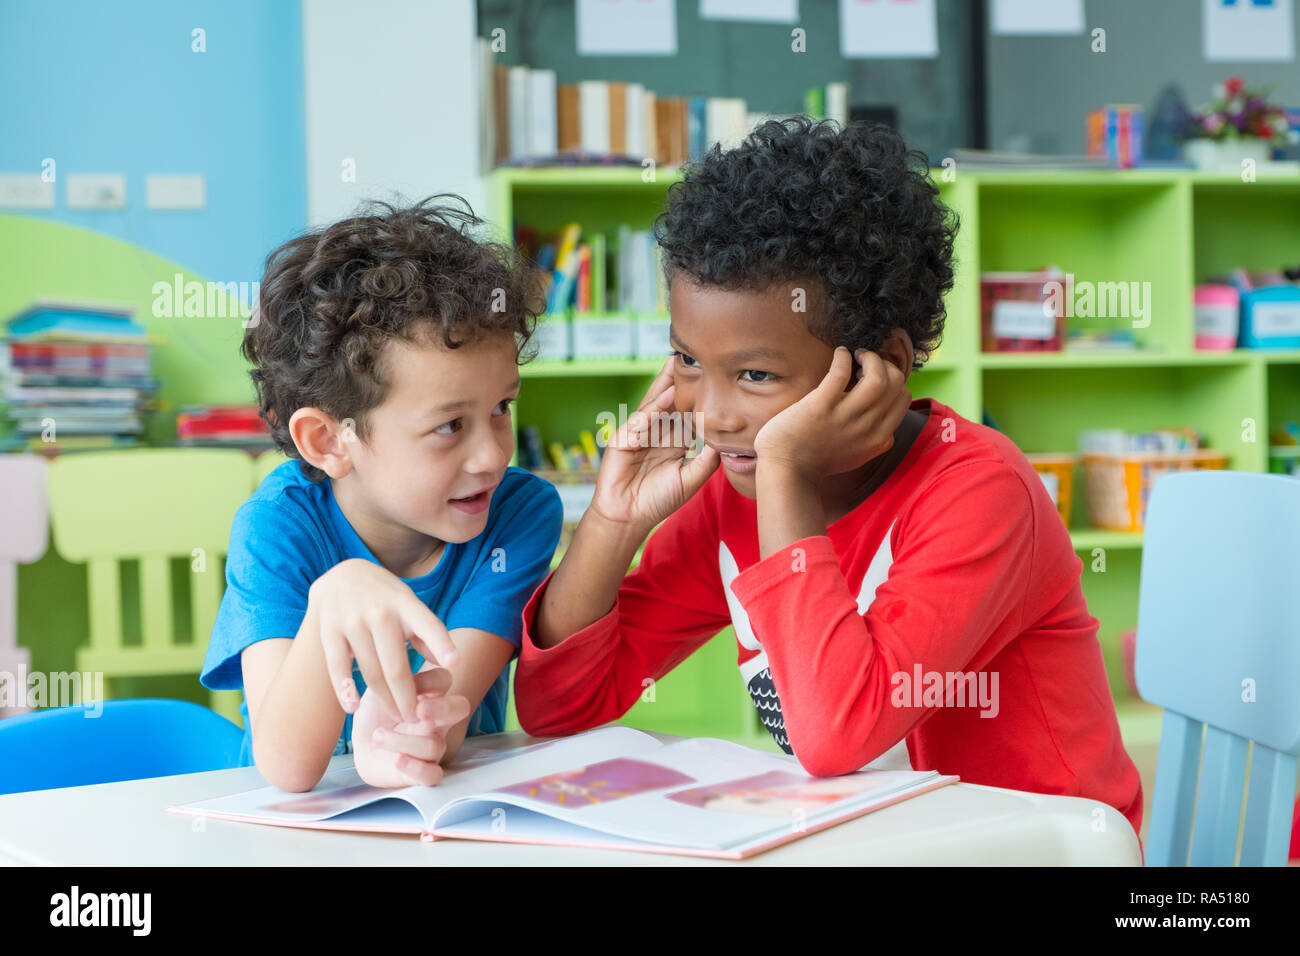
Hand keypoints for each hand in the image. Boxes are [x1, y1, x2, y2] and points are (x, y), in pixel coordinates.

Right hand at [310, 558, 460, 723]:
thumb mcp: (409, 607)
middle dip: (407, 698)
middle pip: (396, 665)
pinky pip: (337, 665)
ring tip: (396, 717)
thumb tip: (447, 665)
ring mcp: (352, 620)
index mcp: (406, 604)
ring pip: (370, 671)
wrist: (342, 574)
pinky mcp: (329, 629)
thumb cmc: (386, 599)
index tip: (455, 664)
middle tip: (415, 719)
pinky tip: (353, 707)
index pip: (428, 625)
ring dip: (383, 699)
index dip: (442, 644)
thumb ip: (427, 635)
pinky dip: (344, 689)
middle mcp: (380, 611)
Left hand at [352, 668, 471, 787]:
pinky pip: (432, 775)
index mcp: (430, 695)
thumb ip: (387, 681)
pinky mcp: (424, 771)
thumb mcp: (378, 691)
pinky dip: (416, 768)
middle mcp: (438, 720)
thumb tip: (393, 671)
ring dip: (404, 741)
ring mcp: (434, 746)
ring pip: (435, 745)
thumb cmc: (375, 714)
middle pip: (459, 709)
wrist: (362, 746)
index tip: (403, 681)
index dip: (428, 680)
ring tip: (378, 736)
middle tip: (419, 710)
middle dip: (441, 708)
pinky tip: (397, 760)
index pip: (443, 680)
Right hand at [588, 357, 719, 531]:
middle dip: (680, 379)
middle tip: (693, 352)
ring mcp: (638, 433)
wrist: (629, 518)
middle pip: (670, 400)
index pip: (687, 412)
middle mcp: (656, 432)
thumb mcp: (690, 479)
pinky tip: (667, 395)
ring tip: (677, 362)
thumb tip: (725, 440)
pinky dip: (653, 408)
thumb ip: (706, 460)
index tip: (715, 375)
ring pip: (654, 403)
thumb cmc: (657, 500)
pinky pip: (641, 420)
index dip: (699, 395)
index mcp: (673, 440)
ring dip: (665, 383)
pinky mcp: (623, 439)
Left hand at [754, 347, 910, 485]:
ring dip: (870, 358)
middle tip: (865, 362)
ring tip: (856, 356)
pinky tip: (840, 354)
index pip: (904, 398)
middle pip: (896, 384)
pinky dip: (843, 357)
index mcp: (880, 439)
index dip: (893, 379)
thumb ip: (875, 440)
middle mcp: (868, 428)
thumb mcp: (857, 455)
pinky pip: (841, 373)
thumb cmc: (816, 461)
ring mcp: (845, 417)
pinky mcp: (821, 406)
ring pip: (878, 378)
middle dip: (885, 365)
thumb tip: (885, 422)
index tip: (874, 376)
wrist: (786, 471)